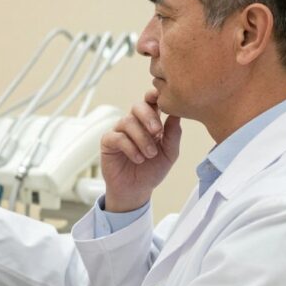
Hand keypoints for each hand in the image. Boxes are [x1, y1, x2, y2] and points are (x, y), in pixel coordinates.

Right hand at [100, 89, 181, 211]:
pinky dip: (130, 147)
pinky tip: (138, 158)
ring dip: (142, 138)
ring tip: (149, 154)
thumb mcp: (169, 153)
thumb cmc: (152, 170)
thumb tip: (177, 114)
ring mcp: (120, 131)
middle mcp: (134, 124)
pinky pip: (117, 137)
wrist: (137, 190)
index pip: (151, 102)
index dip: (154, 96)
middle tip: (157, 132)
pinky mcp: (108, 142)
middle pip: (138, 106)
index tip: (160, 96)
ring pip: (128, 122)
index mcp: (150, 122)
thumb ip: (173, 134)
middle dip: (149, 116)